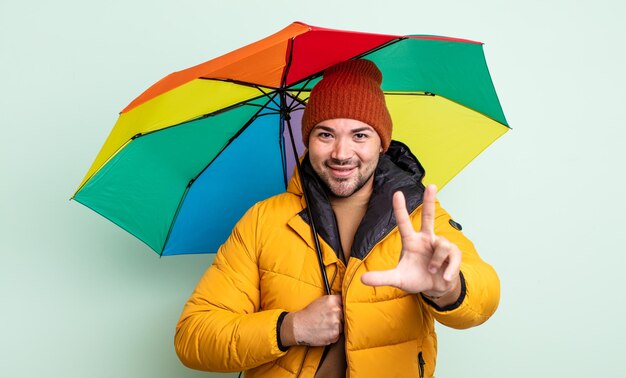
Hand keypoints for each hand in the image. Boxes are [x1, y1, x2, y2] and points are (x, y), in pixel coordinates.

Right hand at [280, 295, 342, 346]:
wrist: (298, 326)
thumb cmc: (308, 314)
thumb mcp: (320, 301)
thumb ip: (333, 301)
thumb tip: (344, 303)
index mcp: (332, 301)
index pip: (344, 303)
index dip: (341, 307)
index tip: (339, 310)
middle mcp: (336, 311)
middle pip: (344, 315)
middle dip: (338, 318)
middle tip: (327, 320)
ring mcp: (336, 323)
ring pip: (342, 326)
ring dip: (335, 327)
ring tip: (324, 327)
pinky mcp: (334, 334)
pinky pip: (337, 335)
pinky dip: (332, 335)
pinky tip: (323, 332)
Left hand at [360, 185, 461, 301]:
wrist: (435, 288)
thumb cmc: (416, 278)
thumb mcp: (398, 279)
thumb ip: (382, 278)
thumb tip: (362, 279)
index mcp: (411, 241)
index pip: (404, 223)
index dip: (400, 209)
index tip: (397, 193)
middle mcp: (426, 238)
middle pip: (428, 216)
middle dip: (430, 201)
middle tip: (431, 185)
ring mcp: (440, 244)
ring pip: (441, 246)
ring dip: (436, 262)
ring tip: (432, 271)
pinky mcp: (453, 253)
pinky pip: (451, 257)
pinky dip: (448, 270)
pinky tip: (444, 276)